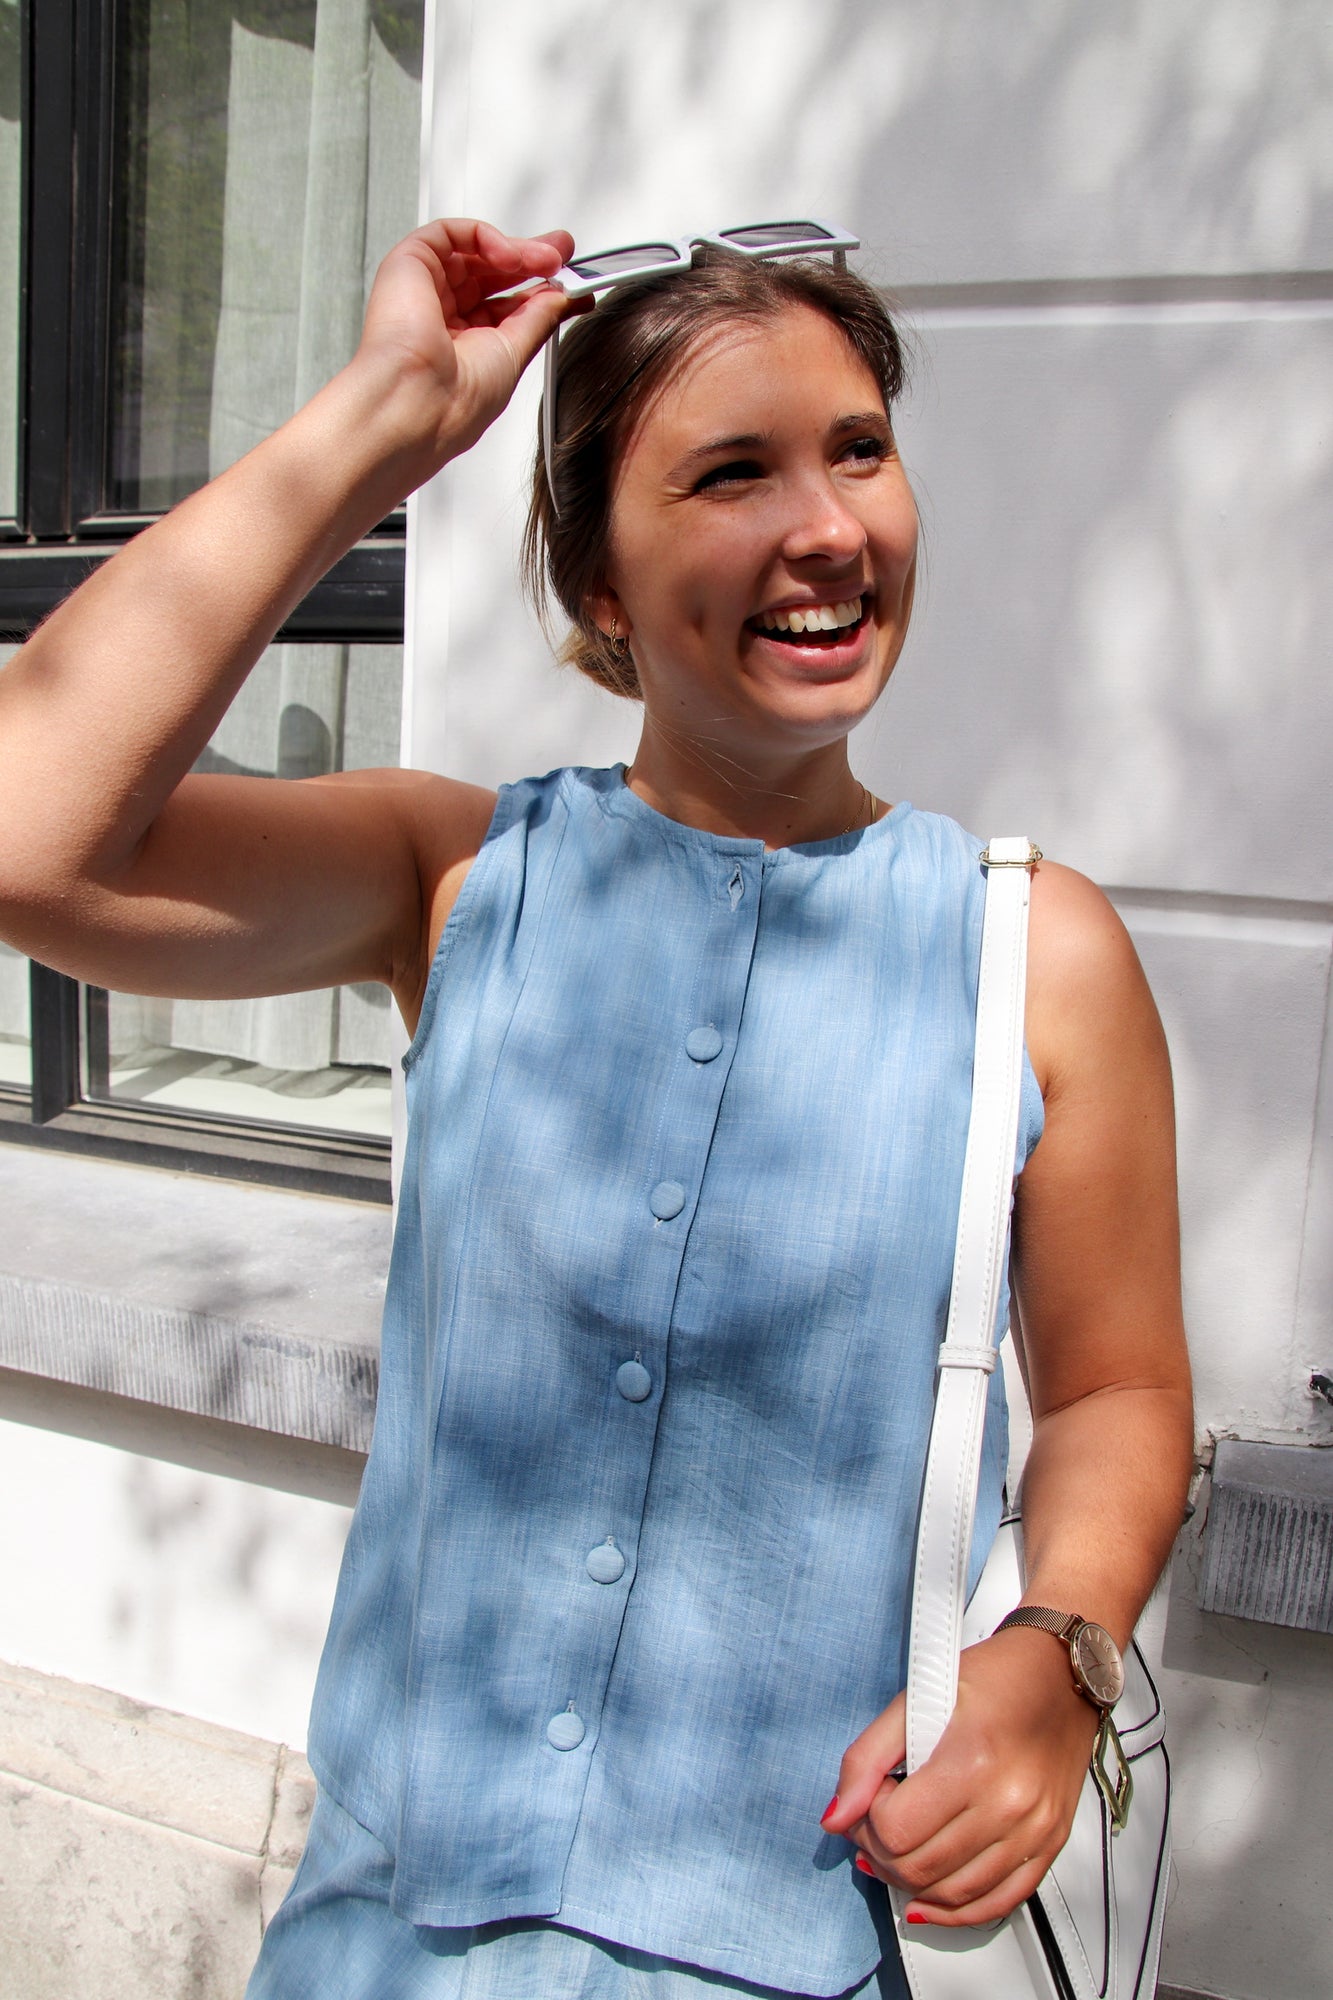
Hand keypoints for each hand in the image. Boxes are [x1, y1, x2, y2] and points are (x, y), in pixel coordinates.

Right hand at [354, 217, 576, 467]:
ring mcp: (424, 290)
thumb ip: (541, 318)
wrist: (421, 403)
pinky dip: (484, 237)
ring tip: (546, 259)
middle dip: (531, 259)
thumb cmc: (456, 400)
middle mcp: (442, 318)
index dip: (537, 288)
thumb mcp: (515, 354)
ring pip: (473, 251)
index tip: (571, 282)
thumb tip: (568, 296)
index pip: (505, 305)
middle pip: (490, 273)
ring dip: (515, 250)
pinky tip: (510, 256)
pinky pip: (449, 234)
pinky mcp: (408, 265)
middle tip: (562, 254)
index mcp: (464, 346)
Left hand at [820, 1630, 1099, 1927]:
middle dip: (880, 1853)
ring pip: (952, 1894)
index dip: (867, 1817)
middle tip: (874, 1825)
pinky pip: (996, 1904)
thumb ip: (866, 1758)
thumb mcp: (916, 1699)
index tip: (874, 1793)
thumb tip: (836, 1818)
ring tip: (895, 1854)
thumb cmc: (994, 1678)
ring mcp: (1032, 1832)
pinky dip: (956, 1912)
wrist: (1062, 1675)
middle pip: (919, 1868)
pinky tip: (929, 1899)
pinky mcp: (1049, 1846)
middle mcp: (1008, 1804)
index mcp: (971, 1761)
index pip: (894, 1829)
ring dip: (910, 1883)